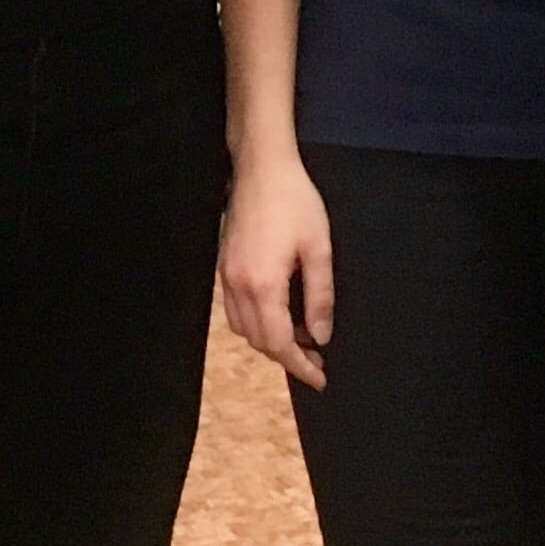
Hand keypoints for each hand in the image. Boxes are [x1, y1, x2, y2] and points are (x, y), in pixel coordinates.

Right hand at [218, 150, 333, 389]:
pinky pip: (234, 311)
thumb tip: (320, 337)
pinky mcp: (224, 266)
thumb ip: (319, 297)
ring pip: (243, 329)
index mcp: (262, 285)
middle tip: (317, 359)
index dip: (300, 365)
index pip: (279, 342)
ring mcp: (225, 277)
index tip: (320, 378)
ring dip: (270, 341)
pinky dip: (255, 323)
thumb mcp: (319, 249)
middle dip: (287, 357)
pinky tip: (277, 315)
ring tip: (300, 338)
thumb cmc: (296, 203)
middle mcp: (237, 286)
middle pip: (258, 341)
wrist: (261, 167)